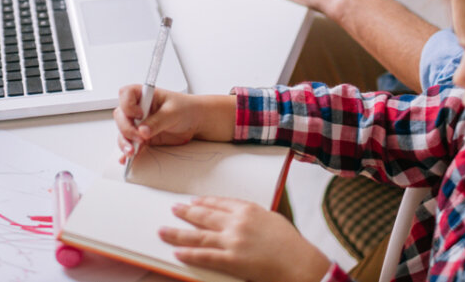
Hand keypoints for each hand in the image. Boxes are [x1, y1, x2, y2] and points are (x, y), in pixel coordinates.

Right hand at [113, 87, 199, 162]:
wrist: (195, 121)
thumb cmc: (185, 109)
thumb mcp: (172, 112)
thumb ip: (157, 121)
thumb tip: (142, 131)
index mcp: (144, 94)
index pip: (126, 94)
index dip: (128, 105)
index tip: (139, 114)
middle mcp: (138, 108)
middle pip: (121, 116)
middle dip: (127, 128)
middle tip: (140, 137)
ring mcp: (138, 123)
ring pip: (123, 132)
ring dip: (125, 142)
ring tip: (132, 151)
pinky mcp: (142, 137)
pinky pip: (130, 143)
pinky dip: (127, 151)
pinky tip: (126, 158)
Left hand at [161, 197, 330, 281]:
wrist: (301, 263)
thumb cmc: (291, 244)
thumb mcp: (273, 219)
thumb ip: (253, 217)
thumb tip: (240, 217)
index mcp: (249, 209)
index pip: (220, 203)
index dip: (204, 202)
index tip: (194, 201)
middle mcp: (237, 222)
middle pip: (204, 215)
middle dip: (186, 212)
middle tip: (174, 209)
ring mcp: (233, 241)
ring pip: (198, 236)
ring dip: (178, 233)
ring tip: (163, 230)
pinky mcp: (232, 260)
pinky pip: (204, 256)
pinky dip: (189, 254)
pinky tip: (177, 252)